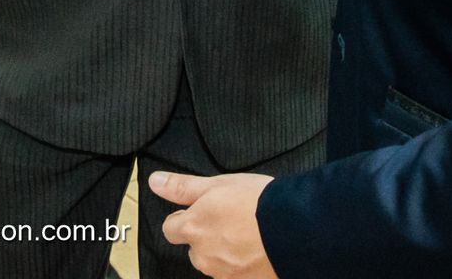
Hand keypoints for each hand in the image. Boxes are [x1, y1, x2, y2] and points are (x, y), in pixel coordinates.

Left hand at [153, 171, 278, 278]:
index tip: (202, 211)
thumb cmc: (258, 201)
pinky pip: (236, 276)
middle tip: (231, 222)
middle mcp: (205, 256)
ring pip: (216, 265)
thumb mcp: (218, 184)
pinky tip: (258, 251)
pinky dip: (243, 267)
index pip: (171, 229)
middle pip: (194, 250)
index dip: (184, 219)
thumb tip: (154, 182)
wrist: (296, 228)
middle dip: (206, 238)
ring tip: (249, 236)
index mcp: (194, 228)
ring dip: (225, 254)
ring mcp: (225, 274)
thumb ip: (182, 187)